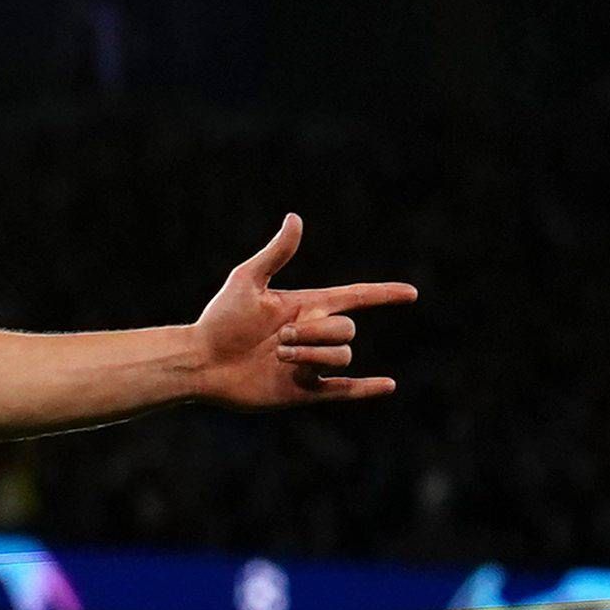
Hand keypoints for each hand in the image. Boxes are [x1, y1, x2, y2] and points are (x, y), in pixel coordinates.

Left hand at [190, 216, 408, 409]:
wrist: (199, 361)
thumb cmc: (219, 320)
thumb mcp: (247, 282)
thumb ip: (276, 254)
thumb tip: (295, 218)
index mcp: (307, 307)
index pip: (356, 297)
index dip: (383, 294)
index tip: (410, 293)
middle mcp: (314, 334)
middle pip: (346, 331)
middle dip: (318, 333)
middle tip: (279, 338)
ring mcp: (311, 363)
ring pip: (341, 357)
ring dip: (312, 355)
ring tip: (278, 355)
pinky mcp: (303, 389)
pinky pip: (344, 390)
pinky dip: (366, 389)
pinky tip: (388, 385)